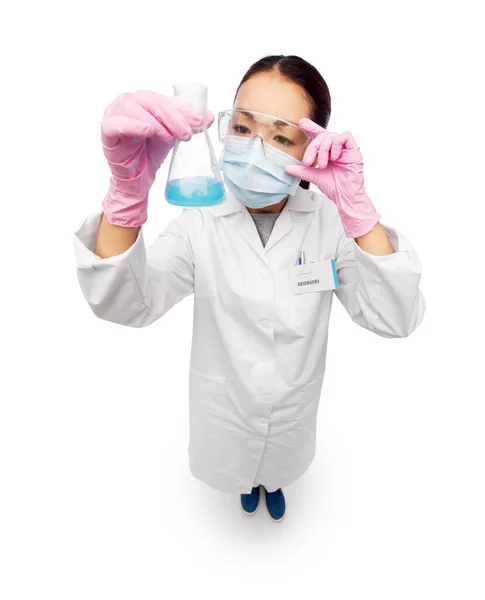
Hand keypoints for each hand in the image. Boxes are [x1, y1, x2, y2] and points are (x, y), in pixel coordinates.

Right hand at [101, 90, 213, 226]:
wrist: (137, 178)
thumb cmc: (150, 153)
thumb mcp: (173, 136)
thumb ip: (188, 124)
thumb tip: (208, 116)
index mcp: (144, 101)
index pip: (164, 99)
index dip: (183, 108)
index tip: (199, 120)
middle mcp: (129, 103)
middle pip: (151, 100)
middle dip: (172, 116)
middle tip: (186, 132)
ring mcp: (115, 115)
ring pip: (134, 108)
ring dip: (156, 121)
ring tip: (169, 137)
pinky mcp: (107, 131)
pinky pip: (116, 124)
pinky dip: (132, 124)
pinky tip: (147, 130)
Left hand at [285, 118, 379, 238]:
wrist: (345, 196)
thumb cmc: (334, 186)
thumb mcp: (314, 176)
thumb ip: (302, 170)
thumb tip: (287, 168)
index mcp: (327, 152)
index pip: (319, 135)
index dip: (311, 127)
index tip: (301, 122)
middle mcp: (336, 148)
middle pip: (322, 135)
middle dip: (313, 147)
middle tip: (308, 162)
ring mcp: (345, 148)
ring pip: (331, 135)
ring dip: (323, 149)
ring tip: (323, 165)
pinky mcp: (353, 149)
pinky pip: (344, 136)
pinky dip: (336, 145)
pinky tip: (334, 157)